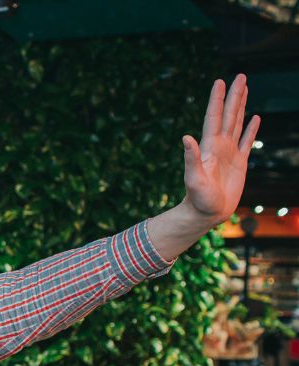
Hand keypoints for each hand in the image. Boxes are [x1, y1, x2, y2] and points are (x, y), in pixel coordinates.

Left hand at [182, 75, 260, 224]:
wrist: (207, 213)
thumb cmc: (198, 199)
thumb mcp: (193, 178)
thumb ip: (190, 158)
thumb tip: (185, 137)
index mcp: (209, 146)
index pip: (214, 117)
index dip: (217, 99)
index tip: (220, 81)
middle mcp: (219, 145)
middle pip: (228, 114)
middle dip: (234, 95)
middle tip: (239, 76)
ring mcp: (230, 152)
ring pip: (237, 123)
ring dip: (241, 106)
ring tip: (245, 89)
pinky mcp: (239, 162)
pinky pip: (247, 140)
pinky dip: (251, 128)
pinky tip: (255, 117)